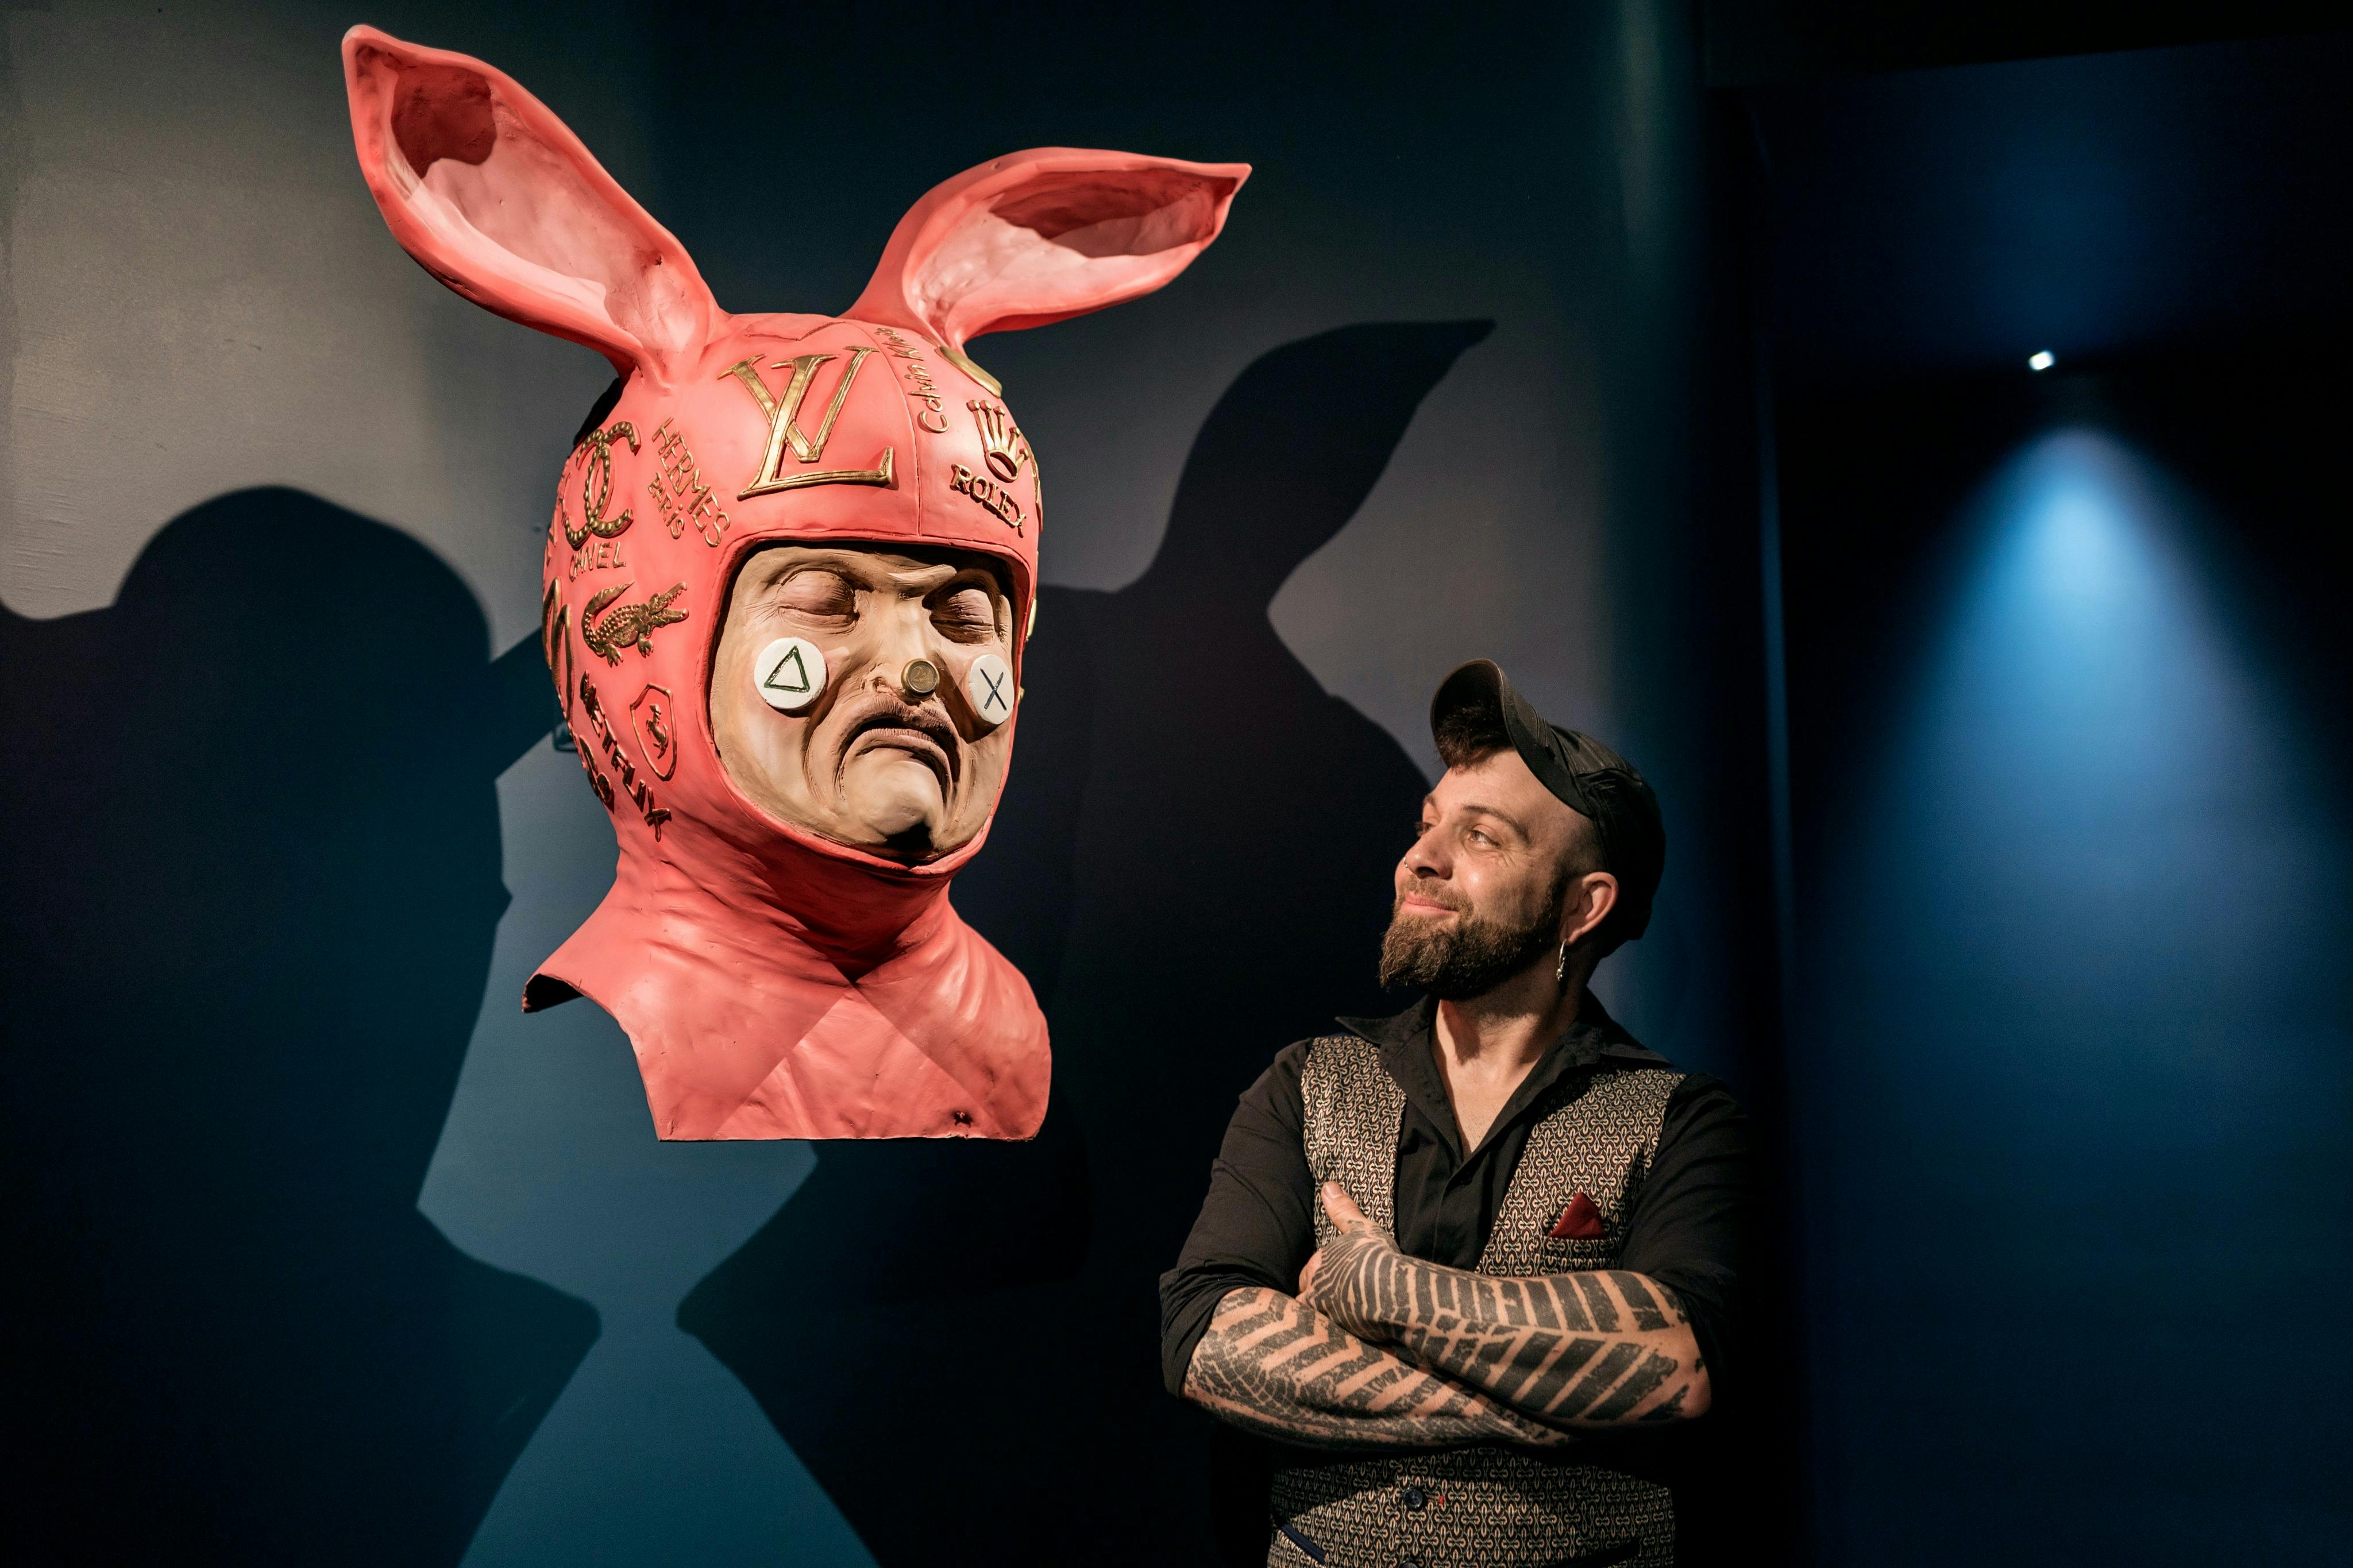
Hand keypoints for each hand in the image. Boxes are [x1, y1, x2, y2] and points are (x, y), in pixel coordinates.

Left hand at [1296, 1181, 1398, 1340]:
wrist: (1391, 1290)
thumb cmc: (1375, 1255)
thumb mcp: (1360, 1227)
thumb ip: (1342, 1210)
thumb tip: (1327, 1186)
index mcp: (1319, 1263)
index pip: (1308, 1273)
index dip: (1317, 1277)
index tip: (1327, 1281)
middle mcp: (1316, 1290)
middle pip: (1306, 1296)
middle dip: (1314, 1299)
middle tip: (1328, 1303)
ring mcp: (1325, 1314)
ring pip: (1312, 1318)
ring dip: (1318, 1319)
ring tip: (1328, 1326)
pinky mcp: (1338, 1335)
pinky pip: (1327, 1338)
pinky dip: (1330, 1339)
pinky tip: (1338, 1344)